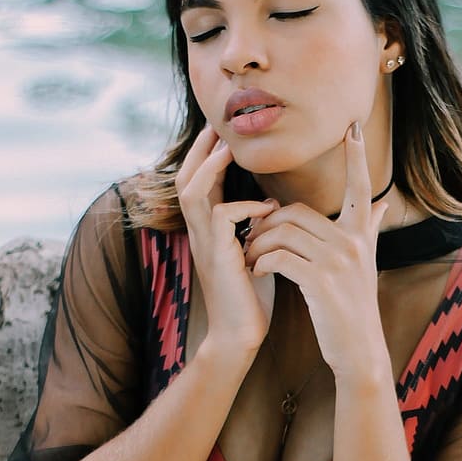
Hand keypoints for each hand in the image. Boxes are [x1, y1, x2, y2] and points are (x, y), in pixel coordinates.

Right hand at [176, 125, 277, 349]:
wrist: (241, 335)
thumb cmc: (251, 297)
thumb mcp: (256, 252)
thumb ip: (259, 226)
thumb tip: (276, 203)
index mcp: (208, 230)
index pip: (201, 182)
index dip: (210, 156)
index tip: (227, 134)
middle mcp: (199, 233)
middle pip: (184, 177)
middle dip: (200, 149)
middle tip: (219, 125)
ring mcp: (204, 243)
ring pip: (192, 190)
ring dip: (211, 166)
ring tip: (231, 148)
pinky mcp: (217, 256)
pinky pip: (220, 216)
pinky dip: (243, 206)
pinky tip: (267, 208)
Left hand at [241, 123, 388, 377]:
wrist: (358, 349)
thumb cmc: (354, 307)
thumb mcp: (366, 264)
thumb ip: (369, 229)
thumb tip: (382, 202)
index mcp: (360, 235)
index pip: (360, 187)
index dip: (357, 157)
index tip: (353, 127)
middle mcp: (352, 243)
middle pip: (297, 213)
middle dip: (267, 225)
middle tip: (250, 240)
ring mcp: (338, 262)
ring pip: (283, 233)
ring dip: (258, 245)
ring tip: (250, 259)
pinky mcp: (320, 282)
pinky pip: (280, 257)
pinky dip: (262, 263)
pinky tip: (258, 273)